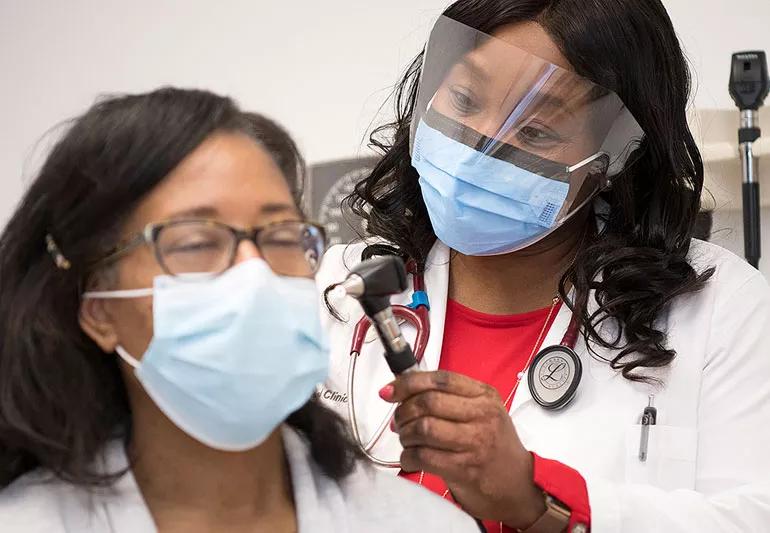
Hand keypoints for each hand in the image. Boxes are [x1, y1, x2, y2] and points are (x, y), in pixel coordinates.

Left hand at [380, 370, 545, 529]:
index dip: (409, 383)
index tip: (389, 391)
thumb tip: (400, 390)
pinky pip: (424, 457)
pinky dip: (408, 457)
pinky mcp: (465, 468)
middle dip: (404, 411)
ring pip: (424, 428)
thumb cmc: (493, 445)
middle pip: (428, 402)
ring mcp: (475, 442)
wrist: (518, 485)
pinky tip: (410, 458)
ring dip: (405, 435)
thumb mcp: (481, 411)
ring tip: (406, 439)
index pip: (440, 379)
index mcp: (484, 395)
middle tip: (398, 421)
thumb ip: (448, 398)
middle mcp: (483, 415)